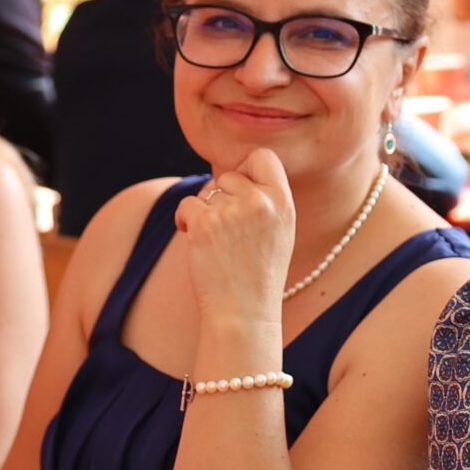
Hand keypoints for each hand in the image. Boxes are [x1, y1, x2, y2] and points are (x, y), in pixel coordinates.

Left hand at [177, 149, 295, 321]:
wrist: (243, 313)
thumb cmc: (259, 274)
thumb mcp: (280, 230)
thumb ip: (266, 199)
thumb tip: (237, 173)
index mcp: (284, 201)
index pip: (262, 156)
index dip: (247, 170)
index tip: (242, 192)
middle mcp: (260, 201)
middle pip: (228, 176)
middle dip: (222, 197)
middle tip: (228, 230)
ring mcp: (231, 211)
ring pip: (206, 192)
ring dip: (204, 211)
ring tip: (218, 242)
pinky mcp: (204, 224)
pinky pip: (186, 206)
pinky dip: (186, 222)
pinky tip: (197, 242)